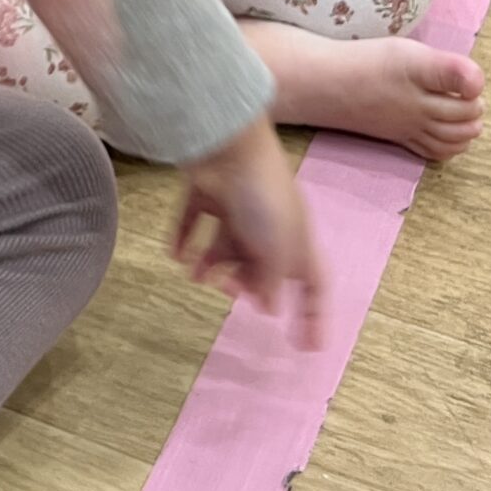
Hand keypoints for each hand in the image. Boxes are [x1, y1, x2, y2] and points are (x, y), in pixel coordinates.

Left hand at [174, 118, 325, 348]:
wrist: (227, 142)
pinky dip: (184, 238)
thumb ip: (271, 282)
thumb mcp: (277, 248)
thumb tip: (268, 306)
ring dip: (211, 264)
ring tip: (196, 274)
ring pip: (225, 245)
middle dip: (246, 283)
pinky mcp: (205, 190)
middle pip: (260, 265)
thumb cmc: (262, 195)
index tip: (309, 347)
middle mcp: (268, 222)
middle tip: (229, 289)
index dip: (314, 315)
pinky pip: (193, 221)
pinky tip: (176, 255)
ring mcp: (236, 204)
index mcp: (296, 237)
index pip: (312, 282)